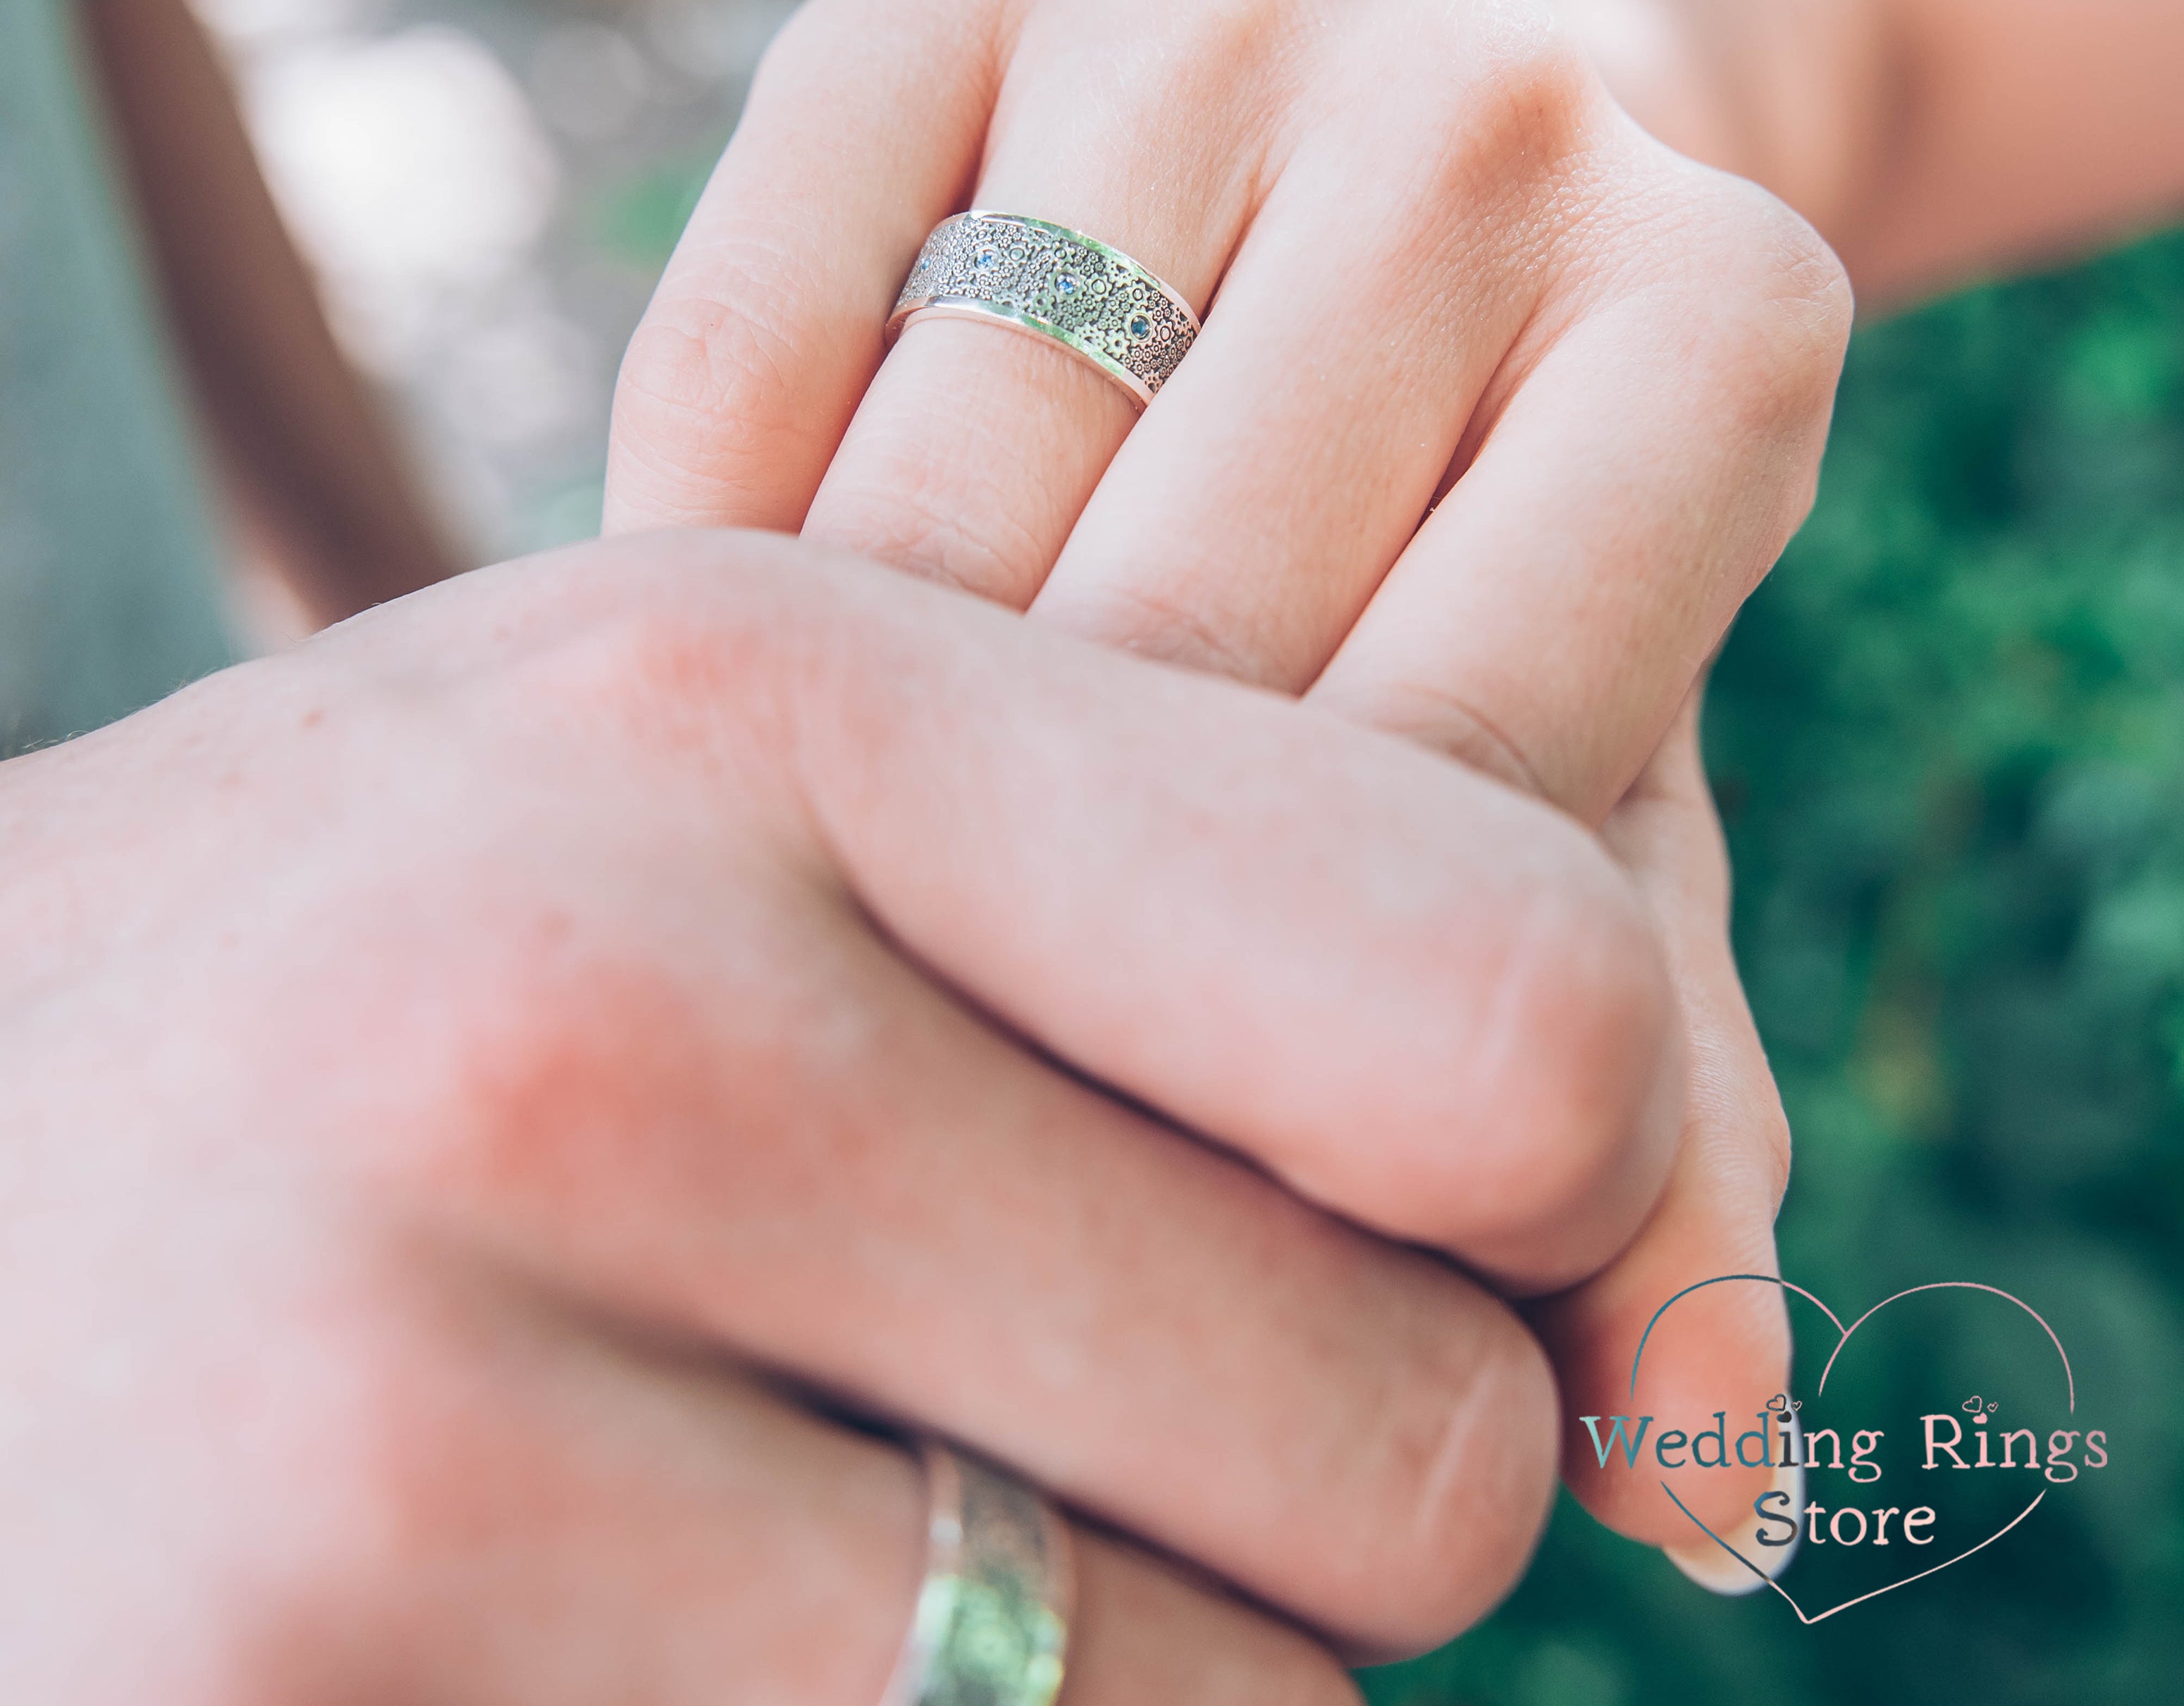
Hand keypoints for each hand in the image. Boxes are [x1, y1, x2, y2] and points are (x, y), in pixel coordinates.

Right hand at [0, 532, 1679, 1698]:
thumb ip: (1205, 918)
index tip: (1462, 1217)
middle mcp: (588, 1012)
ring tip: (853, 1491)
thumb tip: (1664, 1291)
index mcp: (758, 686)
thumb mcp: (760, 780)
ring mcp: (408, 1434)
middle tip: (1083, 1372)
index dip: (1585, 1173)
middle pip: (1419, 1445)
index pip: (1514, 1004)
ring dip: (1146, 1669)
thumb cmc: (413, 954)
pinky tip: (691, 1619)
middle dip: (1339, 1474)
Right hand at [605, 0, 1851, 1549]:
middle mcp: (1494, 96)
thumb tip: (1697, 1482)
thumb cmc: (1451, 598)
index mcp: (1722, 316)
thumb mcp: (1568, 845)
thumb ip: (1640, 1120)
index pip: (1470, 789)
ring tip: (793, 906)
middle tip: (921, 1075)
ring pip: (934, 528)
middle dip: (1041, 929)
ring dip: (828, 770)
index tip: (1145, 1140)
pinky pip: (742, 342)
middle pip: (1189, 660)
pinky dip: (699, 549)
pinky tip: (731, 666)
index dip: (1280, 1039)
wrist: (1321, 231)